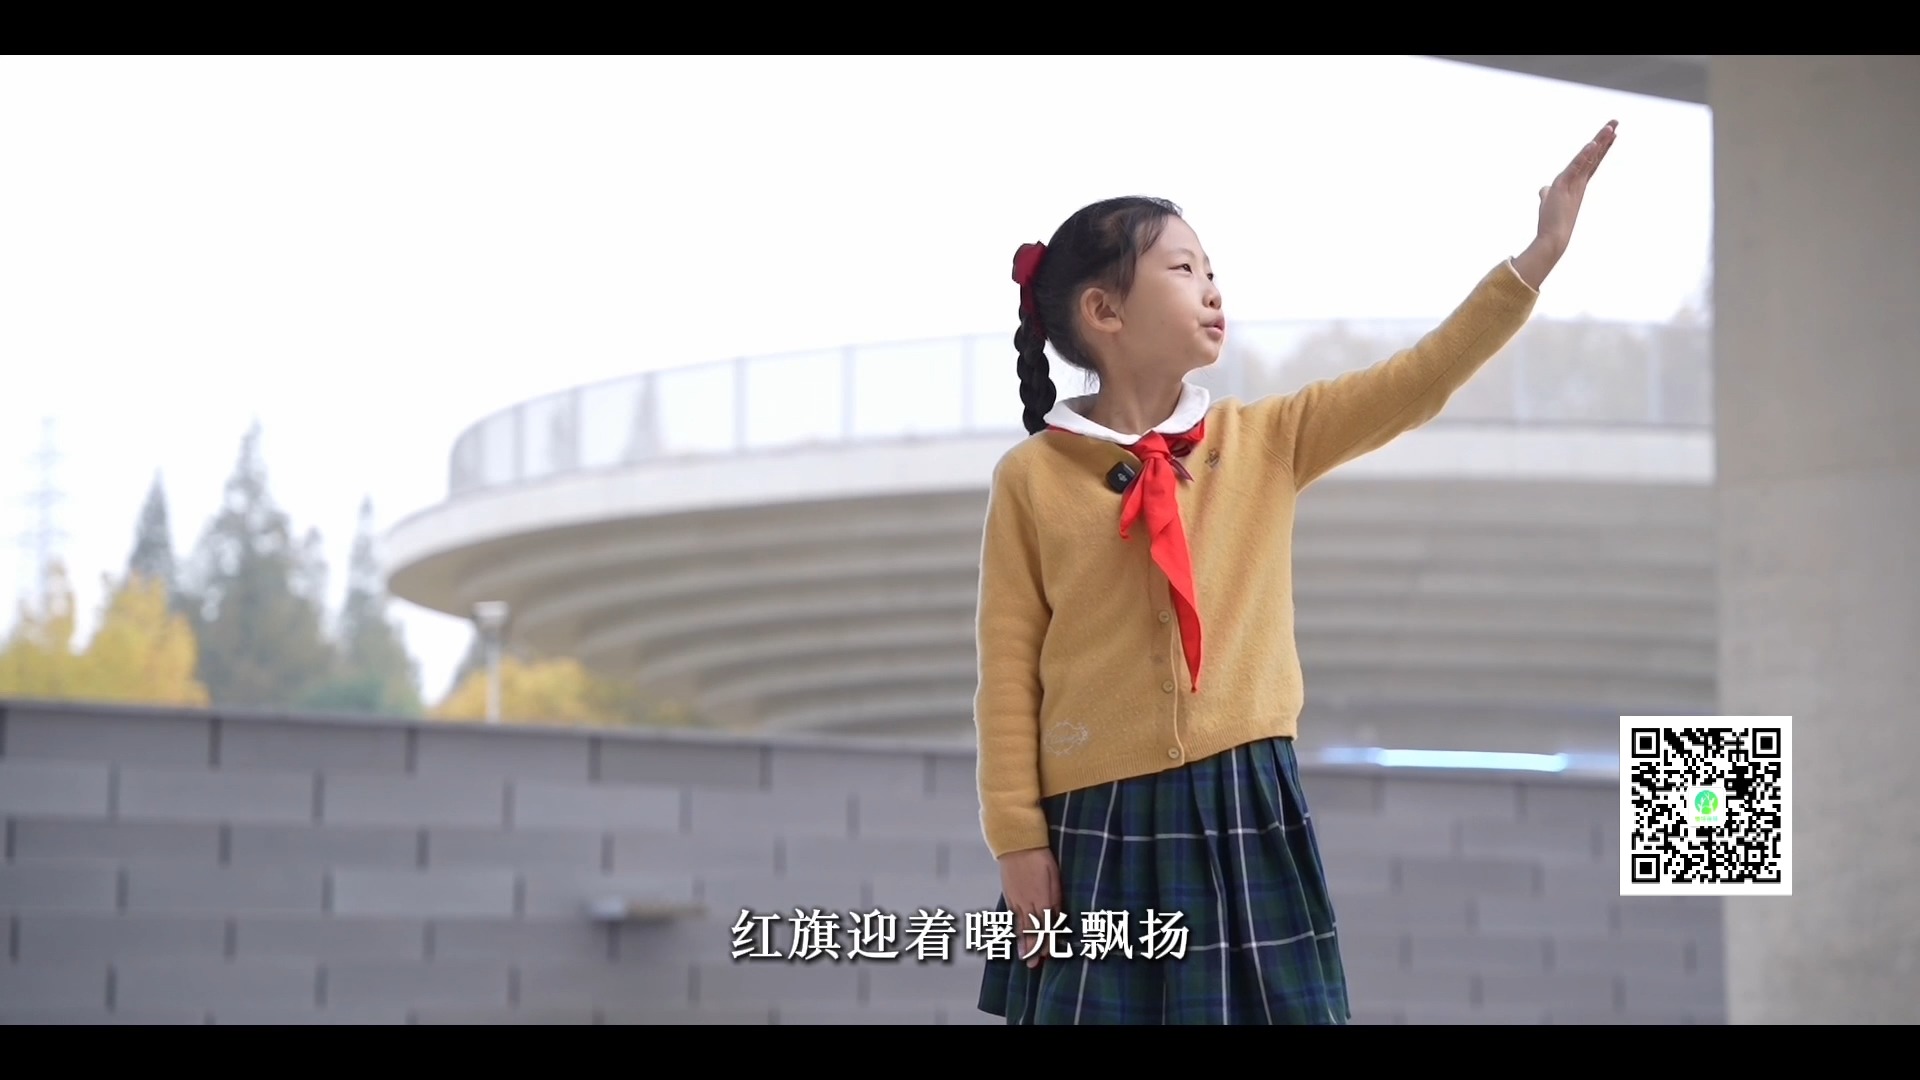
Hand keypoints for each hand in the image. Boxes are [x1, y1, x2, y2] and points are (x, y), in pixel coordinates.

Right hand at [998, 846, 1062, 968]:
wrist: (1017, 844)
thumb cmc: (1040, 858)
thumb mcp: (1054, 878)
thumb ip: (1055, 899)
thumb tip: (1057, 916)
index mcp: (1043, 898)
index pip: (1047, 925)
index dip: (1048, 941)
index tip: (1050, 954)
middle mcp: (1029, 903)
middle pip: (1033, 930)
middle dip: (1034, 948)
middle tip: (1034, 965)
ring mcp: (1017, 900)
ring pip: (1021, 926)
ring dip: (1023, 943)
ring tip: (1024, 958)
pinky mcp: (1009, 896)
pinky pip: (1013, 917)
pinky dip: (1015, 930)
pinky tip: (1015, 937)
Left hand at [1536, 119, 1617, 255]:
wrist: (1552, 238)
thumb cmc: (1551, 222)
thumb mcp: (1548, 201)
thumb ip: (1548, 192)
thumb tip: (1544, 189)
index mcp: (1577, 183)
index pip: (1591, 161)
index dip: (1601, 147)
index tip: (1611, 134)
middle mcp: (1579, 181)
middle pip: (1594, 156)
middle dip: (1605, 139)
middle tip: (1616, 122)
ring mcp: (1574, 183)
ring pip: (1589, 158)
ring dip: (1600, 141)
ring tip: (1611, 126)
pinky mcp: (1565, 186)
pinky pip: (1576, 167)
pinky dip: (1584, 155)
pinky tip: (1592, 144)